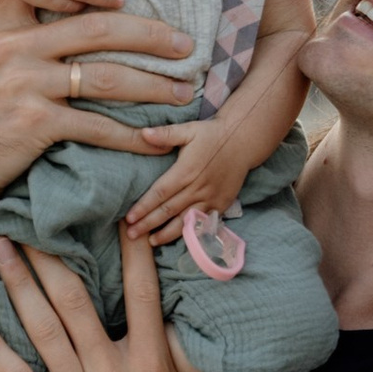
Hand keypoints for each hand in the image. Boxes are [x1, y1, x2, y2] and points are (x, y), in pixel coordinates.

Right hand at [0, 0, 196, 210]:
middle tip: (186, 43)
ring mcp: (24, 84)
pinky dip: (131, 137)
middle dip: (151, 35)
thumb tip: (52, 4)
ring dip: (152, 85)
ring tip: (184, 90)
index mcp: (2, 24)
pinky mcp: (35, 124)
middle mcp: (13, 47)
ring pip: (106, 77)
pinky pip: (98, 127)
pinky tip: (155, 142)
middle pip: (99, 28)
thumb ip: (12, 28)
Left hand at [0, 217, 254, 371]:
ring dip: (16, 282)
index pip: (141, 291)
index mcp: (152, 363)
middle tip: (28, 220)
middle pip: (75, 297)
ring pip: (40, 325)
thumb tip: (276, 355)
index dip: (130, 250)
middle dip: (50, 254)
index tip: (117, 214)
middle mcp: (112, 370)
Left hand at [121, 108, 267, 248]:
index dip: (144, 207)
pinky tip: (178, 238)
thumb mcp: (188, 130)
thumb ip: (165, 134)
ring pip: (186, 221)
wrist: (243, 141)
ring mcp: (211, 198)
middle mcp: (198, 188)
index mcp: (186, 171)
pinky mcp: (221, 204)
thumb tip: (142, 133)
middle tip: (131, 234)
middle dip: (148, 224)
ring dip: (167, 233)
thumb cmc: (212, 134)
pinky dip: (190, 232)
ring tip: (151, 242)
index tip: (129, 218)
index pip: (160, 193)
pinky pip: (203, 222)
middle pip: (168, 211)